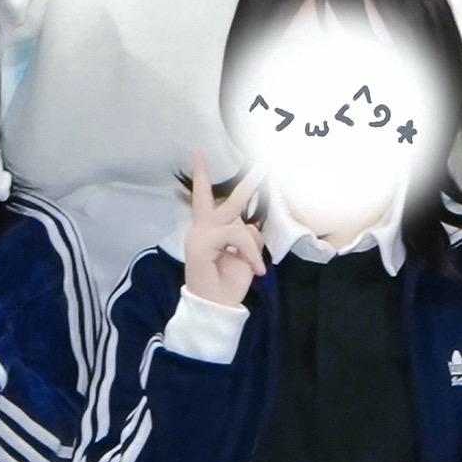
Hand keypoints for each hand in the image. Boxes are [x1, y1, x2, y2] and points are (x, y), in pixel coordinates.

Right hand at [183, 152, 264, 306]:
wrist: (216, 307)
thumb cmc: (228, 285)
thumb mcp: (244, 257)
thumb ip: (246, 236)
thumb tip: (251, 225)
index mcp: (208, 231)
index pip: (206, 200)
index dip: (202, 177)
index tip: (199, 154)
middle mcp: (201, 229)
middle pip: (220, 199)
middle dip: (243, 184)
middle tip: (263, 165)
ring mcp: (199, 235)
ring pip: (235, 221)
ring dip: (250, 246)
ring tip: (256, 268)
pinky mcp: (201, 243)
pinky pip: (236, 235)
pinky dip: (248, 252)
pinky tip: (253, 270)